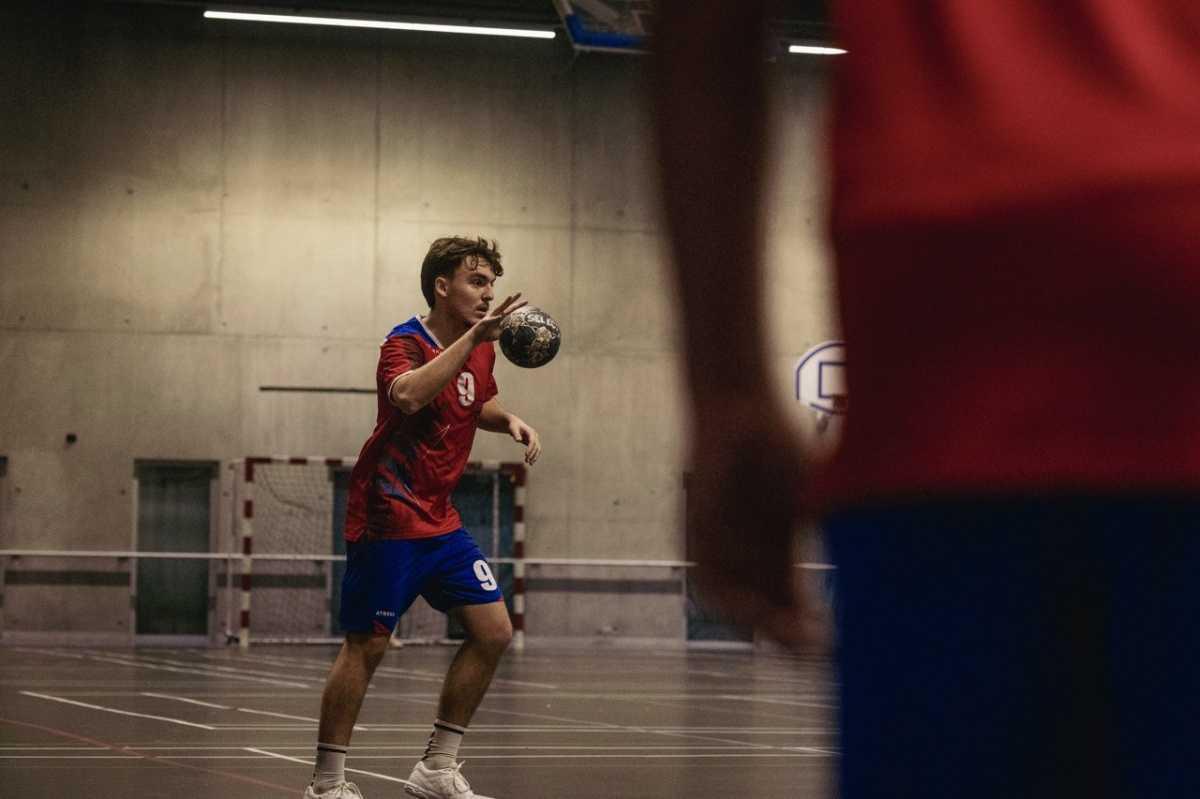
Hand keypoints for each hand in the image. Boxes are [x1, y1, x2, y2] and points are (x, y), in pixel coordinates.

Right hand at [473, 293, 526, 341]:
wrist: (476, 337)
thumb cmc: (487, 334)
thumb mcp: (500, 334)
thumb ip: (506, 332)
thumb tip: (515, 334)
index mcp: (500, 317)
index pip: (511, 310)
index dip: (518, 306)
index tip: (526, 301)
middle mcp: (496, 315)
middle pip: (506, 306)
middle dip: (513, 300)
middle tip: (520, 293)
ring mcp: (490, 317)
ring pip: (499, 309)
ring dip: (505, 303)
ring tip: (510, 297)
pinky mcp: (485, 321)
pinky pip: (491, 319)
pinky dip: (496, 318)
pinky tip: (501, 315)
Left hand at [508, 417, 540, 464]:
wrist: (515, 424)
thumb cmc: (513, 426)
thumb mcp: (513, 428)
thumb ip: (515, 434)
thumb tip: (518, 440)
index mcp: (531, 432)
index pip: (532, 441)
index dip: (530, 448)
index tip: (526, 455)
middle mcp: (535, 436)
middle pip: (536, 446)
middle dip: (532, 454)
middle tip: (527, 461)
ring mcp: (535, 440)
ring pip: (537, 450)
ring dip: (534, 457)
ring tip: (529, 463)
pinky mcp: (532, 443)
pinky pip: (535, 451)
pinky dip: (533, 456)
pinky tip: (530, 462)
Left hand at [686, 398, 823, 649]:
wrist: (738, 409)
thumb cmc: (779, 444)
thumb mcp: (816, 490)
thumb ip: (841, 517)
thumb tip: (892, 543)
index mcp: (778, 549)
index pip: (793, 601)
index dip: (809, 626)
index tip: (833, 646)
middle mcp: (747, 554)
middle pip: (763, 609)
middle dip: (785, 635)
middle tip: (811, 652)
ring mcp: (719, 545)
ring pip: (731, 600)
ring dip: (754, 620)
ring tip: (782, 635)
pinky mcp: (695, 531)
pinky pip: (705, 573)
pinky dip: (725, 591)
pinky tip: (748, 604)